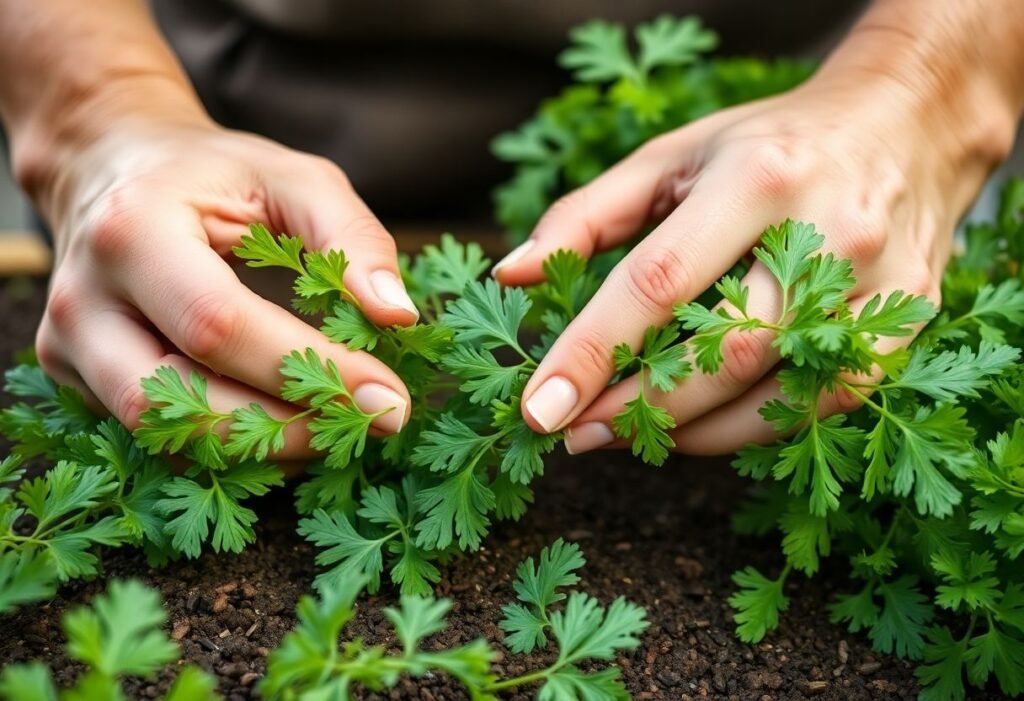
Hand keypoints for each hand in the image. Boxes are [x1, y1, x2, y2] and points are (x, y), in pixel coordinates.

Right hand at [34, 119, 416, 456]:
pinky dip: (232, 450)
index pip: (219, 326)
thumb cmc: (215, 173)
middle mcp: (84, 301)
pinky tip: (291, 430)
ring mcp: (70, 348)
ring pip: (162, 436)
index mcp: (133, 232)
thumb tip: (397, 317)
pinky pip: (158, 439)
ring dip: (262, 451)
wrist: (112, 168)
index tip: (389, 399)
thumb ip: (354, 238)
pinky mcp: (77, 380)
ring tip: (338, 430)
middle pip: (175, 402)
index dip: (309, 371)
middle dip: (286, 428)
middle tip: (371, 425)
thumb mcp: (296, 178)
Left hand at [496, 24, 1018, 456]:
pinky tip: (702, 424)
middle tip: (577, 434)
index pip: (659, 283)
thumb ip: (583, 216)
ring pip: (775, 395)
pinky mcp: (909, 324)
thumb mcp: (669, 158)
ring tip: (630, 433)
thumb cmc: (764, 146)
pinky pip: (824, 404)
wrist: (906, 127)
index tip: (537, 410)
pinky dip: (752, 428)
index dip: (591, 353)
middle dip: (636, 409)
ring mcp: (880, 285)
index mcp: (756, 178)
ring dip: (689, 433)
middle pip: (721, 352)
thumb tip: (508, 275)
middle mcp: (828, 233)